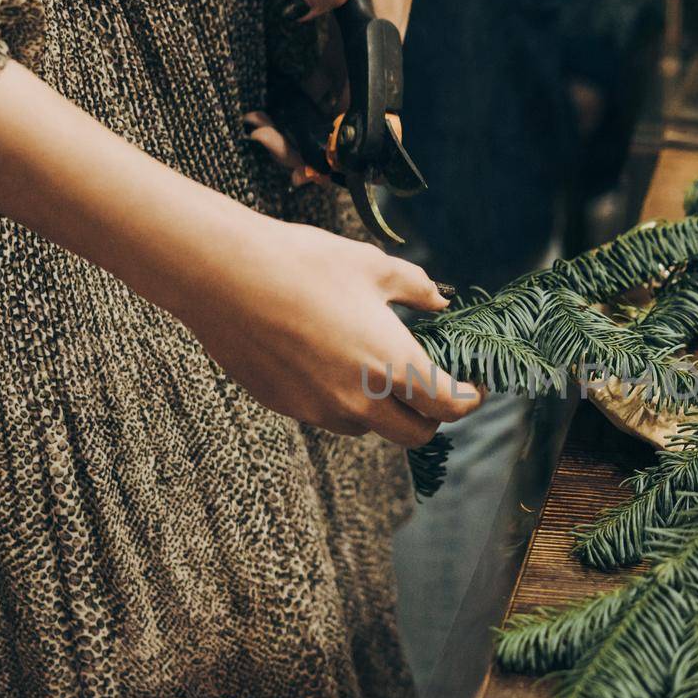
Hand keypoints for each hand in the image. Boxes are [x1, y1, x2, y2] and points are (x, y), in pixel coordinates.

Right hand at [0, 62, 473, 444]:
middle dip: (430, 416)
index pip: (446, 405)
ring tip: (376, 369)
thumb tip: (439, 298)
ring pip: (369, 428)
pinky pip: (328, 416)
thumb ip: (415, 287)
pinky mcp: (287, 407)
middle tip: (431, 387)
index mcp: (392, 364)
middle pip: (415, 434)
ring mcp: (321, 410)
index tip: (473, 385)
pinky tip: (331, 362)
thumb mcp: (372, 266)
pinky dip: (343, 401)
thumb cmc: (304, 263)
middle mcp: (361, 399)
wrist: (224, 275)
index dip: (468, 399)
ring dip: (382, 409)